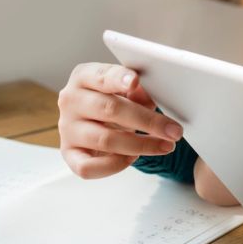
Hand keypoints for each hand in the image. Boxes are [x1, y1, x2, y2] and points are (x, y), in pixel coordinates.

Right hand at [58, 63, 182, 178]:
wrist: (99, 120)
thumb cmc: (116, 99)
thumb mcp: (129, 89)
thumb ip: (138, 89)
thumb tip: (145, 93)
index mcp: (85, 77)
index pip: (102, 76)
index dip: (119, 78)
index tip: (135, 81)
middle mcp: (71, 101)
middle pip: (110, 109)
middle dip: (148, 121)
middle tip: (174, 131)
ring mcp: (67, 129)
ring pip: (105, 140)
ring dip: (141, 145)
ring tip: (165, 146)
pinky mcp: (69, 153)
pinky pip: (88, 167)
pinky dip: (114, 165)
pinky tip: (133, 157)